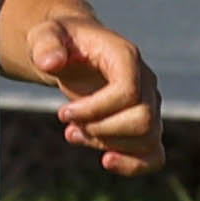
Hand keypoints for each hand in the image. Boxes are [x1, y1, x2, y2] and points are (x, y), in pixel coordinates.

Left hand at [23, 9, 162, 175]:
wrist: (72, 50)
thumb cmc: (60, 42)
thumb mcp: (45, 35)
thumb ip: (46, 45)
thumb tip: (51, 63)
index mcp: (126, 57)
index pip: (128, 92)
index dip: (95, 110)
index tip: (63, 114)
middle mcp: (146, 81)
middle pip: (143, 120)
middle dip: (101, 130)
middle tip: (69, 124)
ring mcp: (149, 105)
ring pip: (149, 140)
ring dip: (107, 145)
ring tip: (74, 133)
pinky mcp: (144, 125)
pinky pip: (154, 156)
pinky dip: (132, 165)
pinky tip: (105, 160)